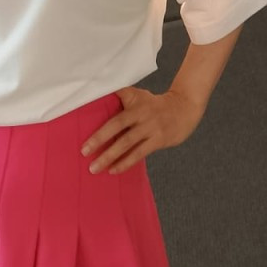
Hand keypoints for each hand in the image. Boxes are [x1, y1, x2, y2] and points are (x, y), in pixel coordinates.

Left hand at [81, 86, 203, 175]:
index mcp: (134, 99)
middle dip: (99, 138)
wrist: (185, 108)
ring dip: (109, 156)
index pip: (114, 99)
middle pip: (117, 124)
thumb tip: (98, 104)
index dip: (100, 102)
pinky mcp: (158, 139)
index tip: (81, 113)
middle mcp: (141, 112)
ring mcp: (150, 126)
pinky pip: (139, 153)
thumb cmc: (156, 104)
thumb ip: (122, 99)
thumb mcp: (140, 96)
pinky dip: (125, 162)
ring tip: (94, 168)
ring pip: (126, 142)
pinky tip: (113, 170)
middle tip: (84, 151)